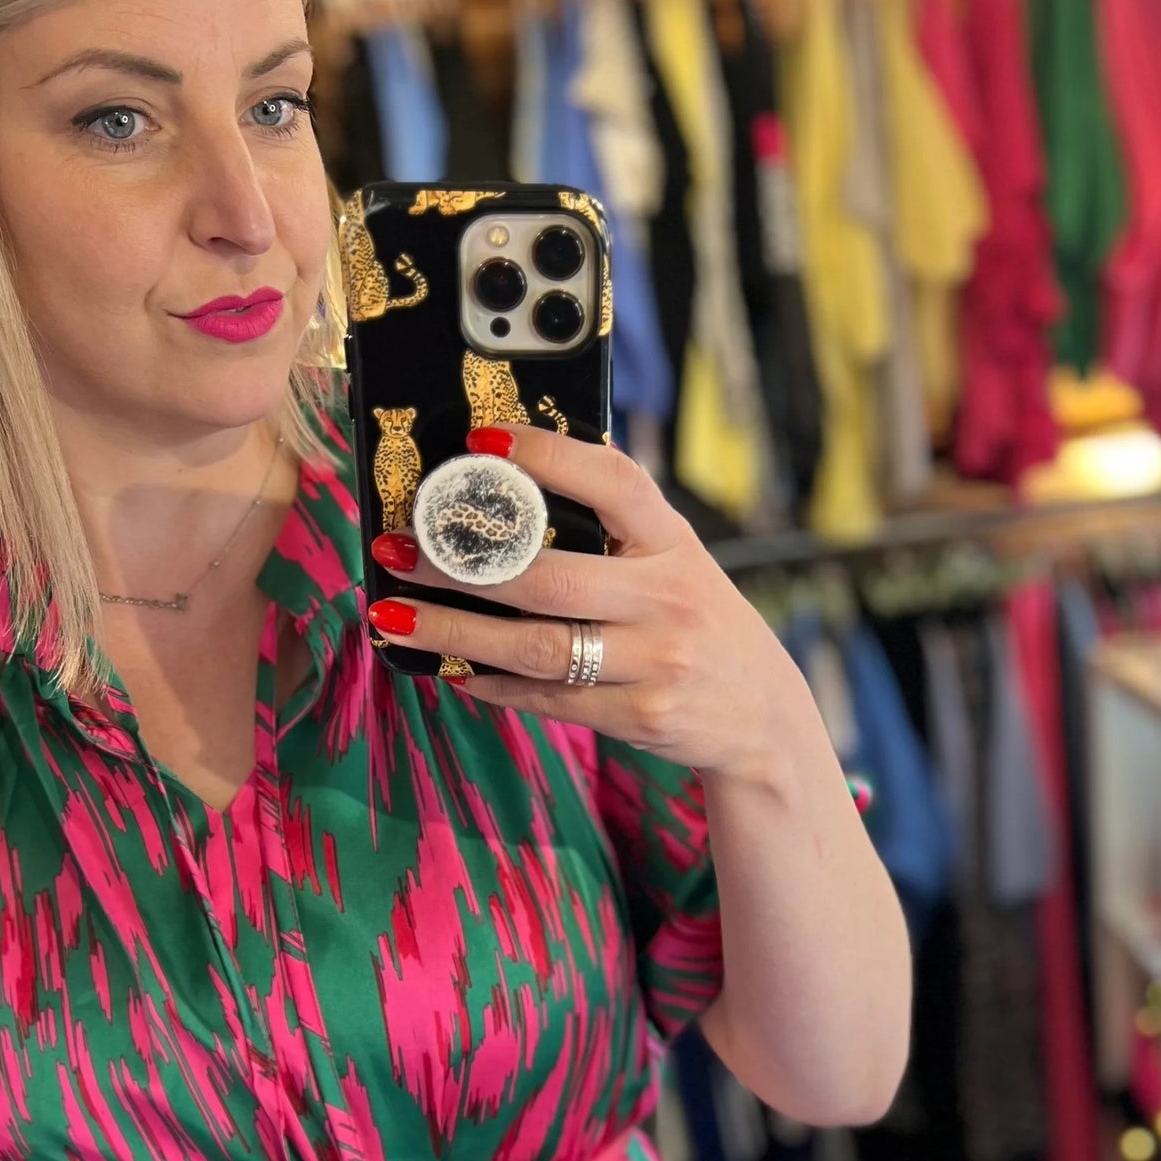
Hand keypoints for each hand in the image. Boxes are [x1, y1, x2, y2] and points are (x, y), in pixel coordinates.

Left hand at [364, 425, 813, 785]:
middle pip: (550, 578)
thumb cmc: (698, 626)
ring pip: (537, 646)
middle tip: (398, 551)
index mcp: (675, 543)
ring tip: (395, 618)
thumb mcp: (677, 564)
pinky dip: (491, 682)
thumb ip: (616, 533)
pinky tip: (450, 668)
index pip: (614, 482)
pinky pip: (548, 698)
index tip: (480, 442)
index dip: (547, 457)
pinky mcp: (642, 716)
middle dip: (461, 566)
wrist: (765, 718)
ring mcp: (657, 663)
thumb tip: (506, 497)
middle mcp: (669, 598)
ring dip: (455, 632)